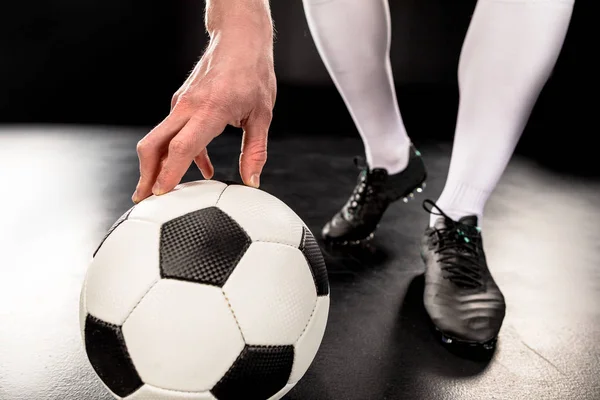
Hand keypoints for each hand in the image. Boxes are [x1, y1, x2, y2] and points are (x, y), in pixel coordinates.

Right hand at [132, 26, 275, 202]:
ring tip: (159, 189)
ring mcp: (182, 103)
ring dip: (157, 164)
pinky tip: (196, 166)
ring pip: (159, 137)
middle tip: (144, 198)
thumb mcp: (262, 115)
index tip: (159, 193)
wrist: (240, 39)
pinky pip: (174, 131)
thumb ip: (255, 151)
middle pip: (155, 143)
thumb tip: (251, 179)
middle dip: (146, 173)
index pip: (182, 147)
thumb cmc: (253, 72)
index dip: (169, 172)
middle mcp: (189, 106)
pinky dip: (177, 151)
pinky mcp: (183, 101)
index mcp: (210, 110)